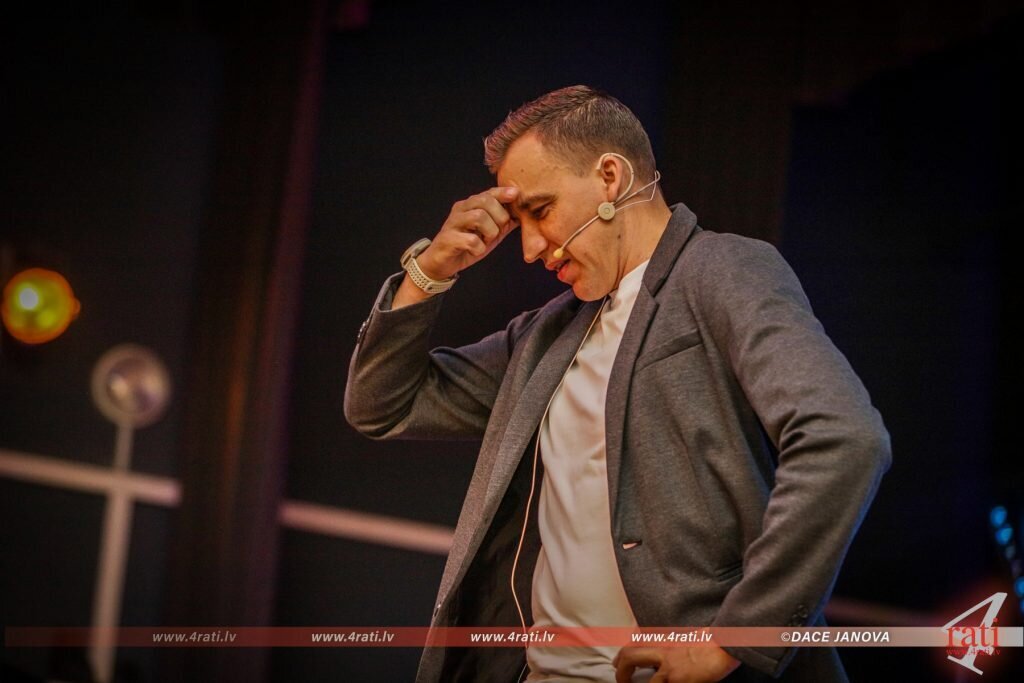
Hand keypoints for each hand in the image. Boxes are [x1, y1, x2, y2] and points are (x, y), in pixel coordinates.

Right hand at [416, 186, 519, 279]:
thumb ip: (504, 223)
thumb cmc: (467, 245)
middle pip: (485, 201)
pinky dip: (479, 247)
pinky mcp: (448, 239)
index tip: (515, 194)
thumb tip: (523, 215)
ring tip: (486, 241)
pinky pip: (470, 239)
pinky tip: (476, 250)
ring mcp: (453, 223)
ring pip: (478, 216)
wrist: (442, 262)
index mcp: (470, 206)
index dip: (502, 192)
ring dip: (489, 232)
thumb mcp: (490, 233)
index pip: (488, 193)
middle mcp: (461, 210)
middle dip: (499, 217)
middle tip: (497, 232)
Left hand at [613, 645, 739, 682]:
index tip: (618, 661)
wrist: (726, 641)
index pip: (636, 642)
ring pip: (647, 682)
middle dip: (621, 671)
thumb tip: (670, 657)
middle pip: (630, 656)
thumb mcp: (686, 638)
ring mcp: (671, 668)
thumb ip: (673, 646)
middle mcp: (663, 652)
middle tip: (621, 680)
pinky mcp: (680, 680)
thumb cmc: (712, 640)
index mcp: (665, 641)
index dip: (623, 654)